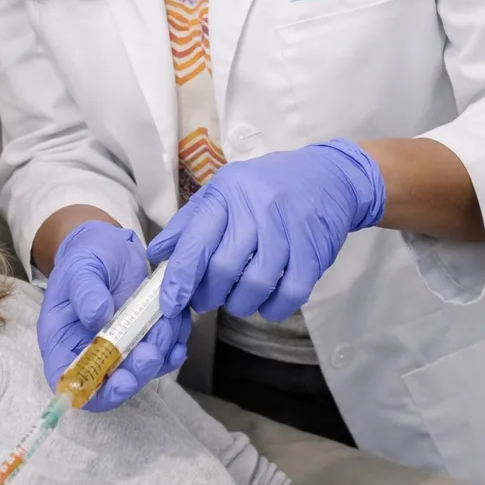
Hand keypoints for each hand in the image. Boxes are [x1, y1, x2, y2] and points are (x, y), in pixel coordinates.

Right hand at [37, 221, 191, 411]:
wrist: (110, 247)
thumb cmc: (86, 258)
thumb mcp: (81, 268)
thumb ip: (86, 291)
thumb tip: (97, 316)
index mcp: (61, 340)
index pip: (71, 382)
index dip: (93, 393)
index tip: (120, 381)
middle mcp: (89, 352)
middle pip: (110, 385)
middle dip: (136, 374)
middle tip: (151, 351)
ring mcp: (118, 349)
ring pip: (140, 371)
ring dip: (158, 354)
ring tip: (166, 322)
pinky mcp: (142, 340)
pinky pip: (160, 355)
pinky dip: (173, 347)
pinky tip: (177, 328)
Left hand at [147, 139, 384, 322]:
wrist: (328, 177)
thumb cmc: (265, 187)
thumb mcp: (223, 192)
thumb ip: (189, 223)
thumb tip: (156, 254)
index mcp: (227, 194)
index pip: (196, 241)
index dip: (180, 279)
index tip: (170, 305)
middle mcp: (257, 209)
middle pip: (223, 268)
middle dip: (208, 295)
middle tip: (206, 299)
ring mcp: (288, 231)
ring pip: (254, 285)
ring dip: (240, 304)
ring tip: (236, 298)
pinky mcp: (314, 252)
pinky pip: (289, 294)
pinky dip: (273, 308)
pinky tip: (266, 302)